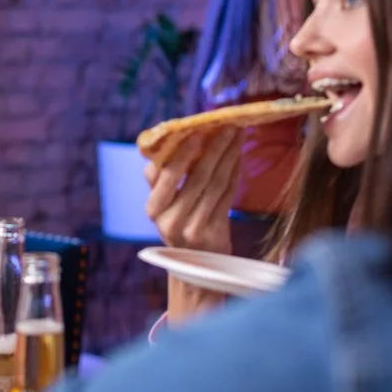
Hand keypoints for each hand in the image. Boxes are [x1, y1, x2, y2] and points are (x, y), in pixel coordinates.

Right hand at [144, 127, 243, 253]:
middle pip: (196, 177)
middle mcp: (170, 220)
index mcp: (153, 208)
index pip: (166, 175)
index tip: (197, 131)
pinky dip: (234, 174)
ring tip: (237, 136)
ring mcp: (192, 229)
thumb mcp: (163, 205)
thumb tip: (173, 138)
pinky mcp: (213, 233)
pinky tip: (238, 157)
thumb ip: (162, 178)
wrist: (195, 263)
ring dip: (228, 157)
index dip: (182, 153)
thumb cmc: (179, 223)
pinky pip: (227, 197)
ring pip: (215, 185)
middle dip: (214, 149)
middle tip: (226, 127)